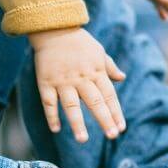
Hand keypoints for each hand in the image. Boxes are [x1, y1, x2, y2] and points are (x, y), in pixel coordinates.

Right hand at [30, 27, 126, 142]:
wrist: (54, 28)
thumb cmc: (79, 42)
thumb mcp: (98, 51)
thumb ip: (109, 66)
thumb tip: (122, 78)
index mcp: (96, 71)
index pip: (109, 95)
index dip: (115, 112)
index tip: (121, 128)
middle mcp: (81, 78)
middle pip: (94, 101)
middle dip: (104, 119)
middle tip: (112, 135)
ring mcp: (62, 81)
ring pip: (71, 105)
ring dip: (77, 122)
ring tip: (83, 139)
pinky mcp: (46, 82)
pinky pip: (49, 102)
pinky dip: (52, 115)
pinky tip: (56, 129)